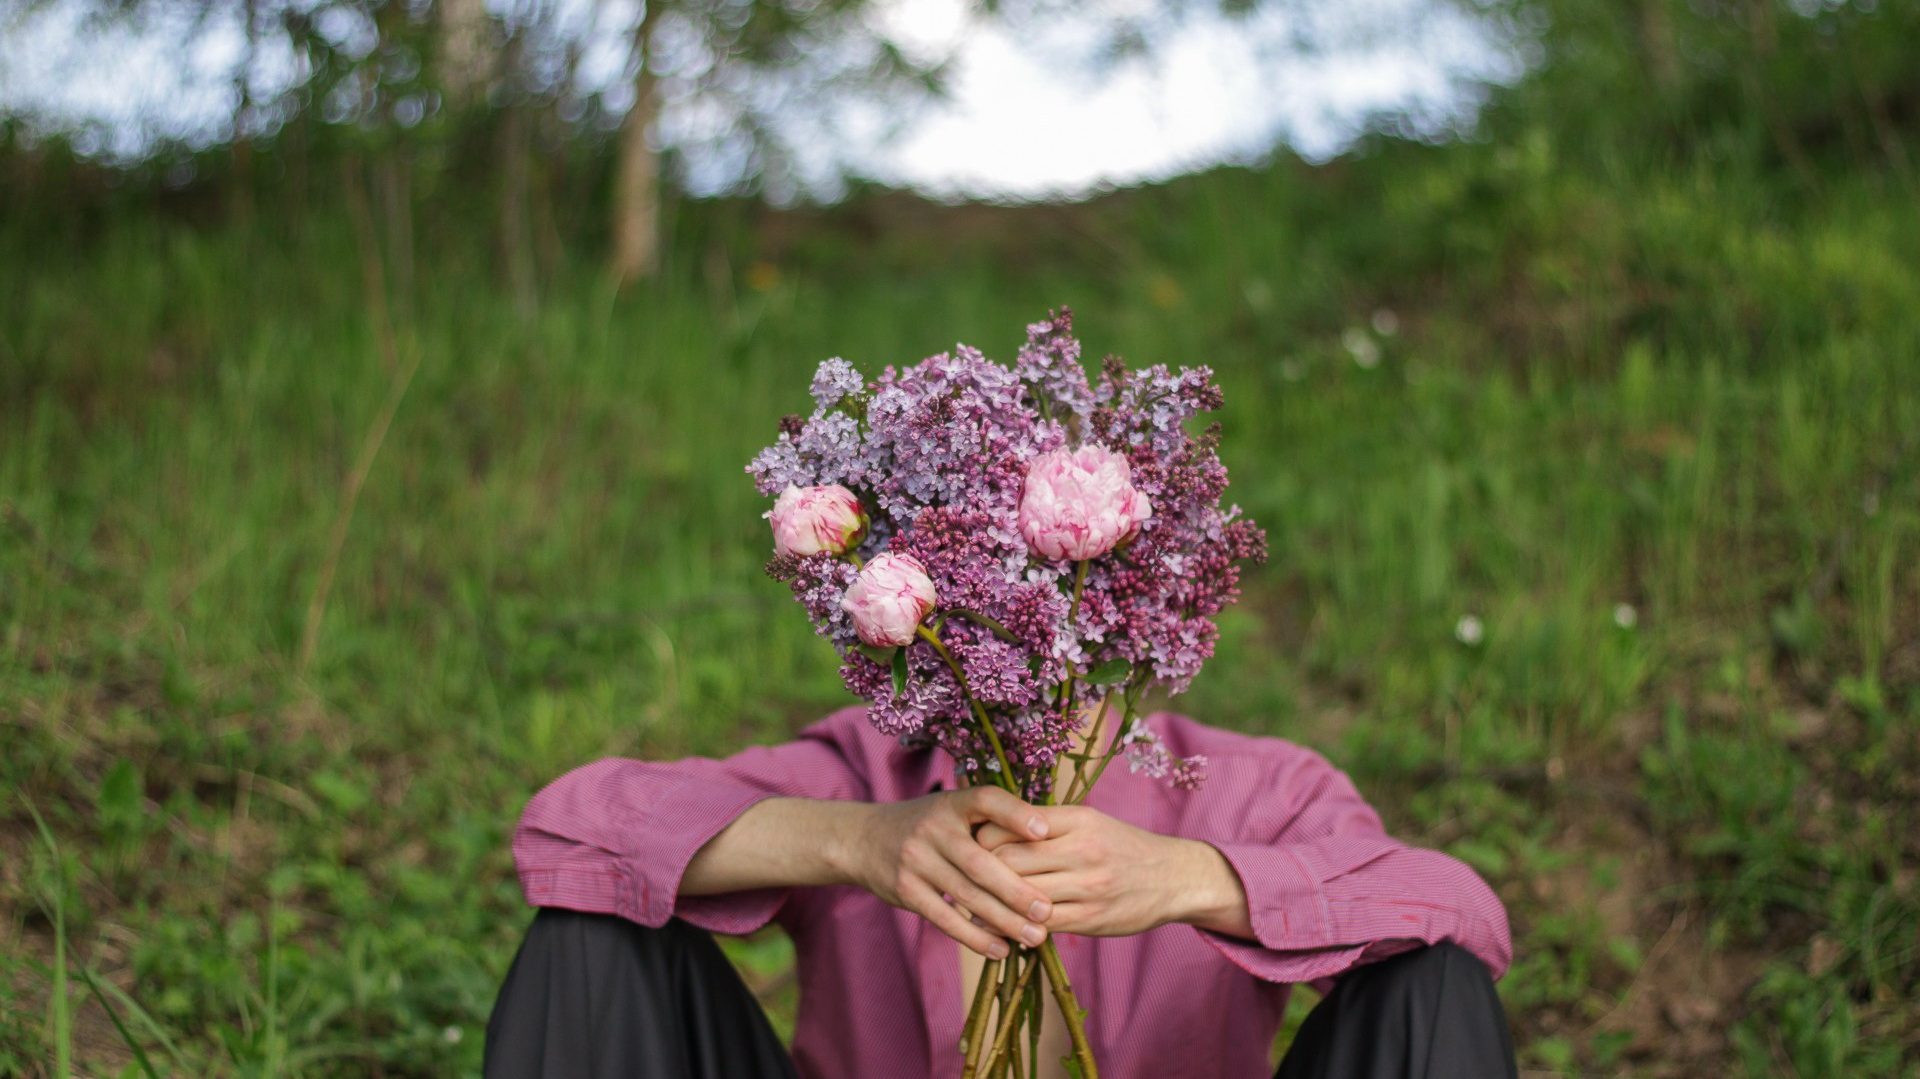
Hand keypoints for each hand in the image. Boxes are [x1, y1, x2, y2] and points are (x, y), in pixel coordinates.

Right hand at [838, 787, 1055, 958]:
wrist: (864, 839)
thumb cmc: (927, 826)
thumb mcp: (952, 809)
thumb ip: (990, 820)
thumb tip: (1050, 840)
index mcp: (952, 803)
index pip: (986, 800)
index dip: (1015, 813)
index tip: (1045, 832)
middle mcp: (933, 829)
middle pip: (980, 862)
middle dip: (1017, 890)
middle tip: (1048, 910)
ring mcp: (916, 860)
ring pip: (966, 895)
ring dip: (1003, 920)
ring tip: (1036, 936)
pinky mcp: (905, 890)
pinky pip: (944, 918)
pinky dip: (974, 937)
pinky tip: (1000, 950)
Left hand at [977, 805, 1247, 937]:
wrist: (1174, 877)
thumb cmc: (1122, 846)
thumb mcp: (1089, 821)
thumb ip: (1045, 825)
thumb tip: (989, 829)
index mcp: (1077, 819)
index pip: (1011, 824)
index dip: (982, 836)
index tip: (971, 845)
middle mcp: (1082, 849)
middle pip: (1009, 860)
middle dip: (980, 870)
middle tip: (963, 877)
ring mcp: (1088, 886)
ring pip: (1021, 894)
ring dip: (992, 903)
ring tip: (970, 904)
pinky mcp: (1091, 918)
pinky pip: (1041, 924)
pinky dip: (1015, 925)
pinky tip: (1001, 925)